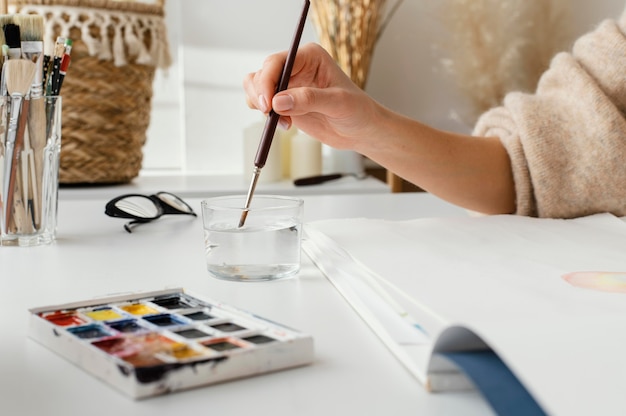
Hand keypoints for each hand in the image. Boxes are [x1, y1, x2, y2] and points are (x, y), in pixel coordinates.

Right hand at [243, 43, 382, 150]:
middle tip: (271, 114)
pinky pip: (262, 104)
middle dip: (261, 95)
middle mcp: (296, 67)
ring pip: (257, 87)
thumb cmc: (357, 111)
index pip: (277, 62)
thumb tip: (278, 101)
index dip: (267, 81)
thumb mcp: (338, 103)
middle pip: (262, 74)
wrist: (360, 130)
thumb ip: (309, 99)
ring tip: (283, 121)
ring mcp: (289, 85)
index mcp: (310, 57)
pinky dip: (267, 116)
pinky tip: (286, 124)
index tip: (268, 104)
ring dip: (261, 106)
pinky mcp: (285, 103)